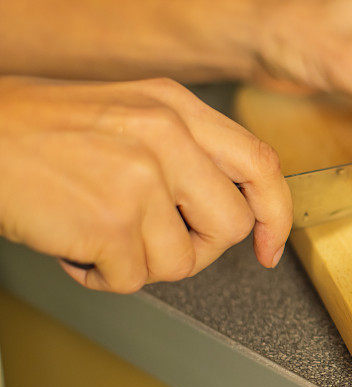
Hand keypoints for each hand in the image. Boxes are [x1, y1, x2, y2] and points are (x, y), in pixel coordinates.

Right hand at [0, 77, 291, 292]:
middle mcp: (166, 135)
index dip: (274, 213)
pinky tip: (74, 244)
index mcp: (176, 106)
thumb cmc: (41, 128)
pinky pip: (131, 279)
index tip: (268, 245)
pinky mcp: (109, 221)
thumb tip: (233, 208)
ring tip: (100, 232)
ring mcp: (140, 178)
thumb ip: (186, 151)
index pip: (260, 163)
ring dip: (139, 262)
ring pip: (181, 262)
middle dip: (197, 249)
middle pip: (230, 225)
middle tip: (154, 239)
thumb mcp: (130, 112)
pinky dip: (100, 275)